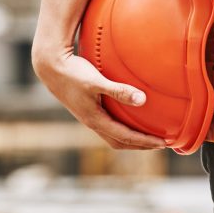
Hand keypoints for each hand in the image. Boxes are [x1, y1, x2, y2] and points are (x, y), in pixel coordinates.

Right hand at [33, 51, 166, 149]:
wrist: (50, 67)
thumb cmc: (73, 73)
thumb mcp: (96, 81)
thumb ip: (119, 90)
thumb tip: (142, 100)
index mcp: (95, 119)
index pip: (125, 137)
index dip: (145, 142)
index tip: (163, 143)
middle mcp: (92, 122)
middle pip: (120, 142)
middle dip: (140, 145)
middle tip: (159, 144)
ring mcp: (88, 116)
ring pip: (113, 135)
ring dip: (131, 138)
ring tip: (146, 135)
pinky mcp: (86, 108)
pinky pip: (108, 125)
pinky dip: (121, 127)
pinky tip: (128, 117)